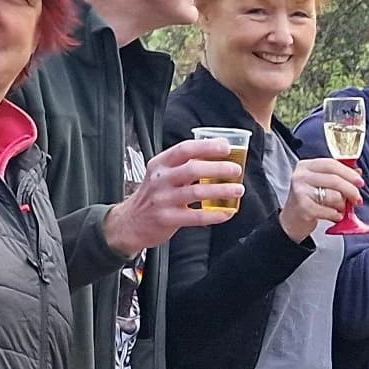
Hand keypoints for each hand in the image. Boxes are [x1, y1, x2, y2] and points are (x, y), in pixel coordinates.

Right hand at [103, 138, 244, 254]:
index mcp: (160, 164)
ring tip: (237, 189)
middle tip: (236, 170)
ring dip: (221, 190)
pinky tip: (227, 212)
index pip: (184, 149)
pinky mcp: (167, 219)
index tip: (225, 147)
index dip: (206, 147)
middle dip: (219, 168)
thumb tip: (216, 157)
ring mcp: (163, 199)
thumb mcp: (161, 175)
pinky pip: (196, 216)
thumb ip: (183, 165)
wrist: (131, 222)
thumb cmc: (153, 196)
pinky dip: (215, 214)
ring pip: (197, 192)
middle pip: (193, 169)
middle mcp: (160, 179)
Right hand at [280, 157, 359, 240]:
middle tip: (358, 199)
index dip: (349, 173)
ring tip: (340, 208)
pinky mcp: (303, 208)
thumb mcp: (321, 184)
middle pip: (335, 179)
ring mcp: (300, 192)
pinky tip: (334, 216)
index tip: (360, 182)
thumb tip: (358, 172)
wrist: (291, 220)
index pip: (331, 164)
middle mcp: (301, 176)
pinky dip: (336, 215)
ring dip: (342, 205)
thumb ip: (338, 176)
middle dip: (351, 190)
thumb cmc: (308, 200)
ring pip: (334, 196)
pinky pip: (329, 211)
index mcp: (306, 166)